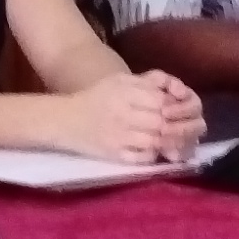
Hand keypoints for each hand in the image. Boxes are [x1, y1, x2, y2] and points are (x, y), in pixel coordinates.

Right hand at [63, 71, 204, 163]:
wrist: (65, 120)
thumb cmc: (95, 98)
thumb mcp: (119, 81)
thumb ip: (146, 82)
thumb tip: (173, 91)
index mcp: (123, 92)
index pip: (160, 101)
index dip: (171, 107)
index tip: (172, 110)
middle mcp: (122, 113)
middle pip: (160, 122)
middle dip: (170, 126)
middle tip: (172, 127)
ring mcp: (118, 136)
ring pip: (154, 141)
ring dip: (163, 140)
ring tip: (164, 138)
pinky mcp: (114, 154)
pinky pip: (142, 157)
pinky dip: (151, 154)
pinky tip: (150, 148)